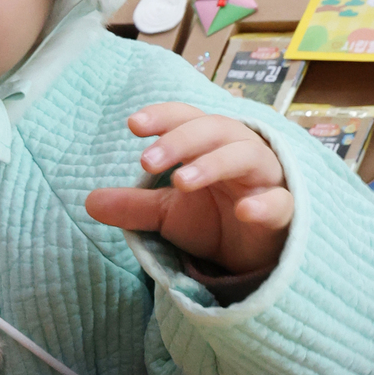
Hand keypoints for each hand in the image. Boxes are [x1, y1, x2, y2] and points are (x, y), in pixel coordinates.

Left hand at [85, 104, 292, 275]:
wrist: (252, 257)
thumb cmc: (214, 221)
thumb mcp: (168, 214)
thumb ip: (134, 206)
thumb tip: (89, 201)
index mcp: (210, 146)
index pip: (188, 119)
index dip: (164, 117)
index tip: (133, 124)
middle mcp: (240, 152)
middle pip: (216, 130)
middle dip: (181, 141)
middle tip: (147, 162)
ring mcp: (265, 180)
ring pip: (247, 156)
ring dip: (213, 164)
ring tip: (180, 183)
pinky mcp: (285, 212)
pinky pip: (280, 202)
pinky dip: (265, 204)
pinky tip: (245, 210)